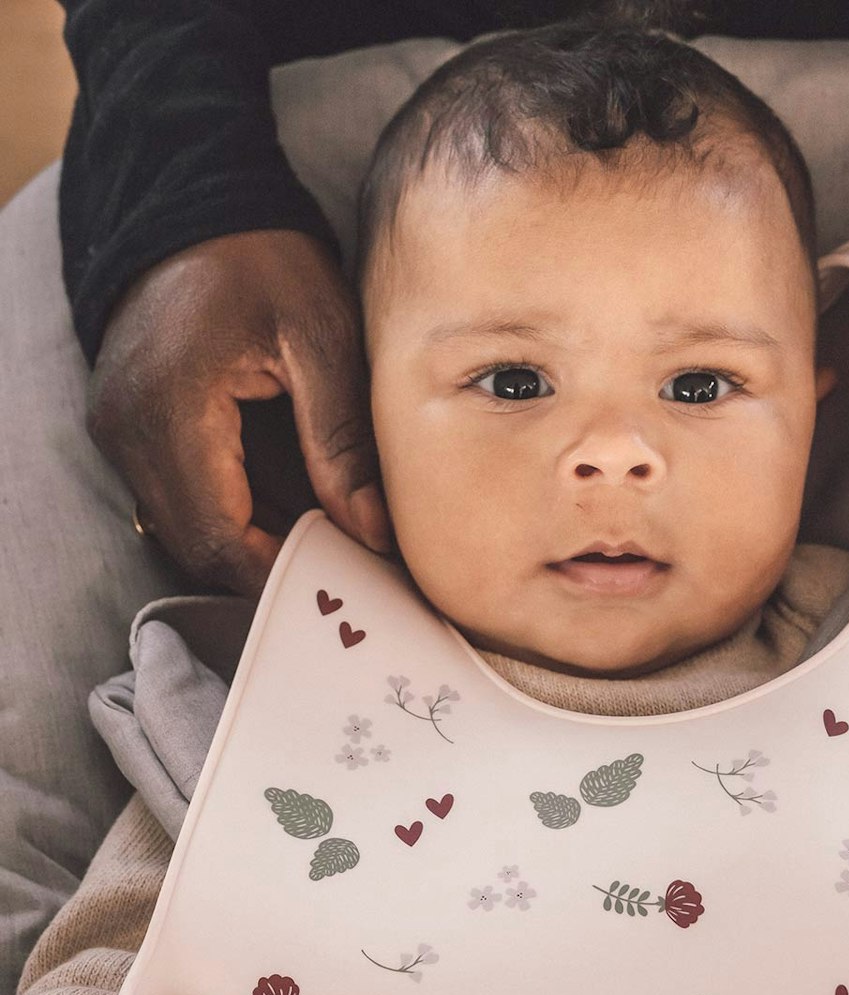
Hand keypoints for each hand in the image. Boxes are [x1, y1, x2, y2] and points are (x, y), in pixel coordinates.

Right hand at [87, 229, 391, 593]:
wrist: (198, 204)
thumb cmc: (265, 261)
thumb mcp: (322, 340)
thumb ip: (342, 440)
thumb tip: (372, 530)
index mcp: (171, 411)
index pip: (217, 537)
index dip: (278, 573)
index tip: (340, 579)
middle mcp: (127, 430)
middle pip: (196, 545)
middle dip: (268, 566)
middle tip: (340, 567)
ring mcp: (120, 428)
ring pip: (185, 527)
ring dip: (251, 542)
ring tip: (323, 538)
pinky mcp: (130, 422)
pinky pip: (178, 495)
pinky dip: (232, 511)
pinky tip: (287, 503)